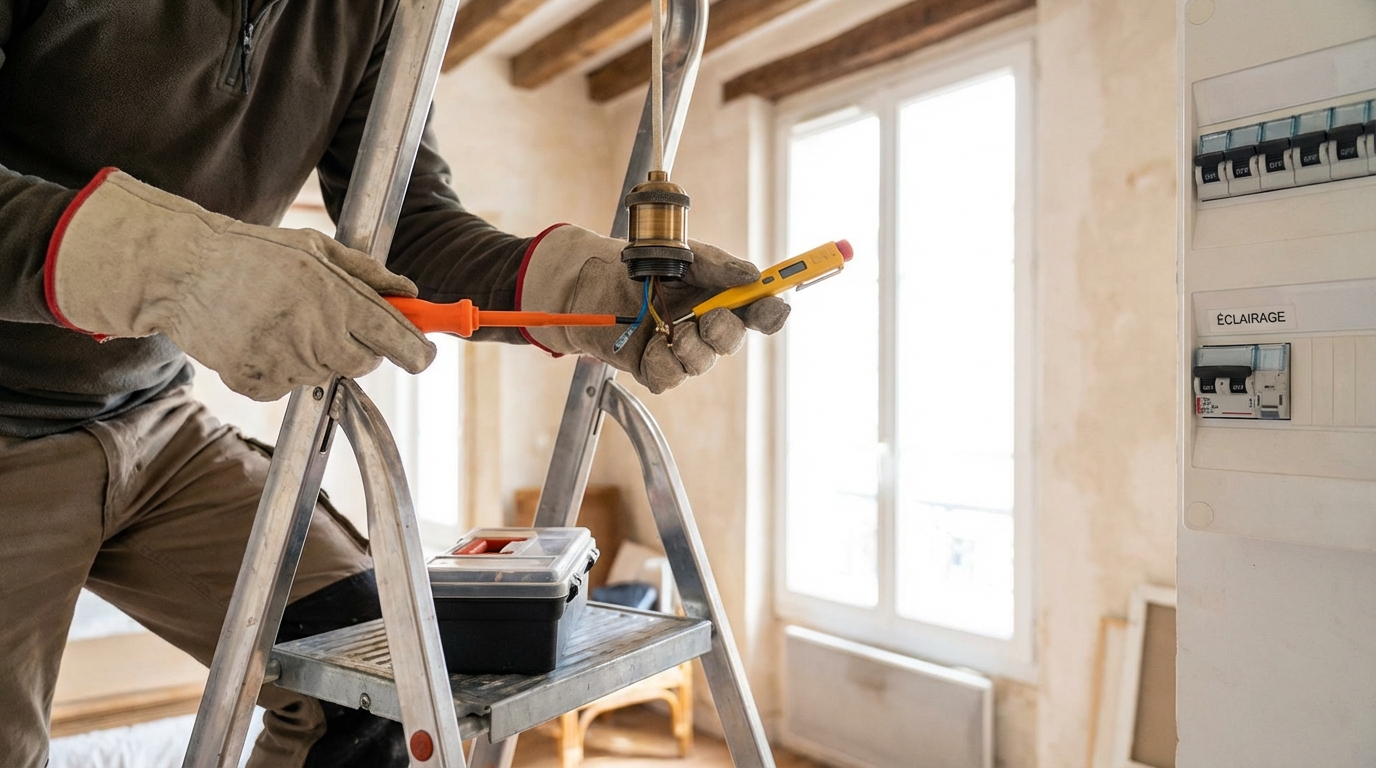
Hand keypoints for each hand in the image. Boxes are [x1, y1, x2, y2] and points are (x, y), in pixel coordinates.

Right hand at [47, 169, 435, 400]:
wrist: (184, 271)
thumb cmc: (254, 254)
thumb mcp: (318, 248)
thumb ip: (369, 274)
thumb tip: (411, 293)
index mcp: (337, 297)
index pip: (397, 340)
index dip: (418, 351)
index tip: (425, 354)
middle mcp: (315, 334)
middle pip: (365, 362)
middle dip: (361, 346)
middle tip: (332, 319)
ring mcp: (284, 362)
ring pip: (326, 374)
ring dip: (317, 355)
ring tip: (284, 320)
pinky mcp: (256, 382)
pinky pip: (289, 387)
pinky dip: (282, 368)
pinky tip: (262, 337)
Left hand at [518, 225, 788, 392]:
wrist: (591, 280)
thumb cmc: (640, 266)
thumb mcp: (683, 255)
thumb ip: (718, 266)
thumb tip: (754, 275)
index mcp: (719, 298)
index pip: (757, 312)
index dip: (771, 313)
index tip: (775, 308)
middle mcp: (703, 327)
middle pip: (732, 340)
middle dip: (725, 330)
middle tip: (708, 317)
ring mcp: (678, 350)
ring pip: (701, 362)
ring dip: (691, 346)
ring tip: (671, 328)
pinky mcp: (652, 367)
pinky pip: (669, 376)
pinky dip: (663, 360)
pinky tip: (651, 343)